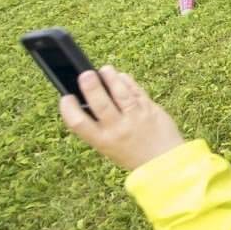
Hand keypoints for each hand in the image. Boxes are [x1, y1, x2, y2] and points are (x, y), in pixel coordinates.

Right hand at [60, 67, 184, 171]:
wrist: (164, 160)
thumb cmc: (131, 152)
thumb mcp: (108, 146)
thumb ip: (99, 126)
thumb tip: (86, 100)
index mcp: (102, 141)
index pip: (79, 123)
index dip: (69, 109)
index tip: (66, 97)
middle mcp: (118, 129)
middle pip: (101, 104)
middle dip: (92, 87)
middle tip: (85, 74)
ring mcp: (136, 117)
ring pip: (121, 93)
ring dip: (111, 78)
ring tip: (104, 69)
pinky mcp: (151, 108)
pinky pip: (137, 91)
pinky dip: (128, 82)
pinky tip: (121, 76)